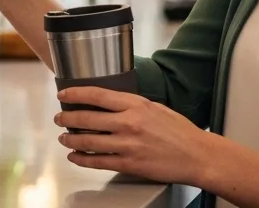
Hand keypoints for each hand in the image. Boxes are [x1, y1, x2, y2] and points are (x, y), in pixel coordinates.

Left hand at [55, 86, 215, 185]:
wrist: (198, 156)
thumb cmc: (180, 132)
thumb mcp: (155, 108)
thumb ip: (132, 105)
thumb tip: (110, 103)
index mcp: (135, 105)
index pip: (96, 95)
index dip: (75, 94)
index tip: (63, 95)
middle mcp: (128, 123)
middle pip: (86, 118)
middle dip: (66, 118)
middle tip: (59, 118)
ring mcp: (127, 145)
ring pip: (87, 141)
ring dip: (70, 140)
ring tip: (63, 139)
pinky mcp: (129, 164)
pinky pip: (97, 161)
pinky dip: (81, 159)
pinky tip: (75, 157)